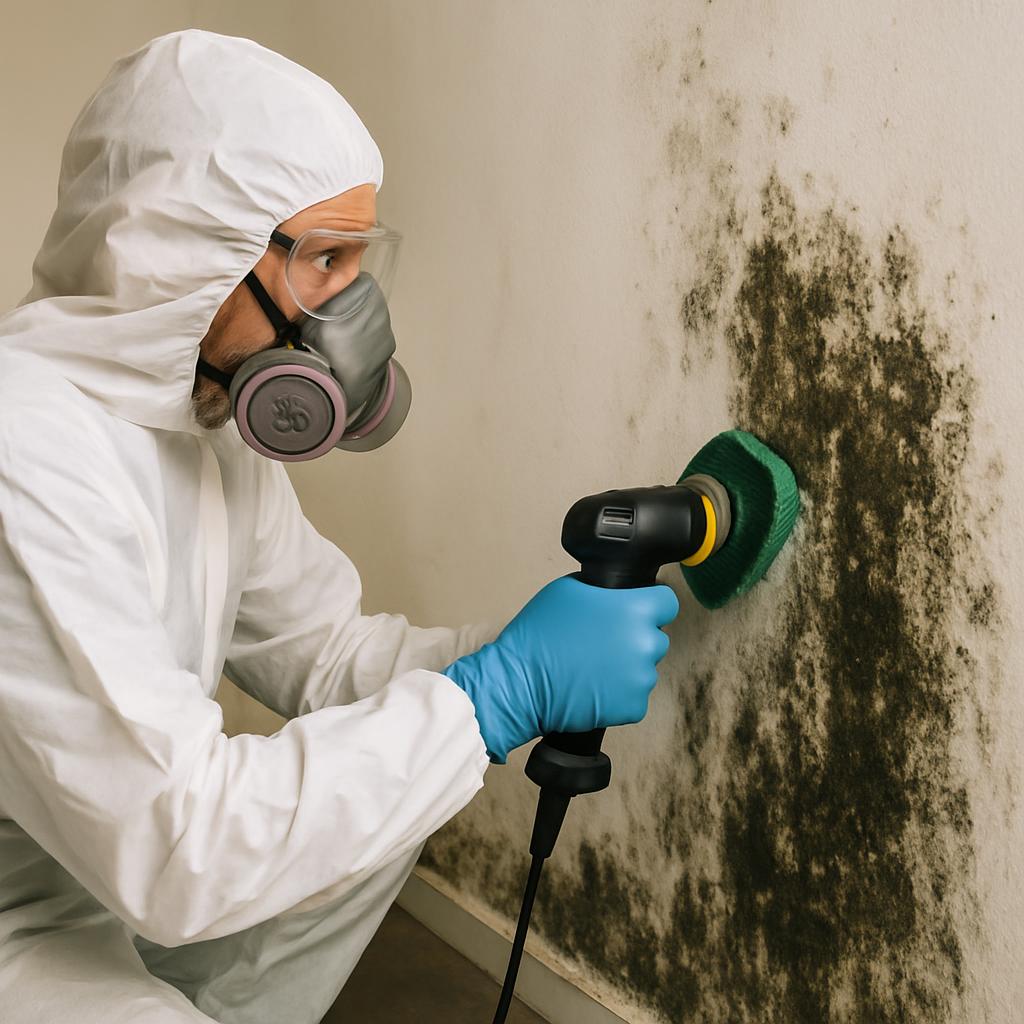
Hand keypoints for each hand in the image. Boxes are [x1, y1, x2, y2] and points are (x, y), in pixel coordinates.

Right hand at [442, 575, 678, 762]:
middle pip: (655, 636)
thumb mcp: (568, 589)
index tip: (635, 612)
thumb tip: (615, 595)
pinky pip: (635, 696)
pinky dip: (618, 694)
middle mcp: (644, 643)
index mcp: (634, 610)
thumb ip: (603, 589)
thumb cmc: (539, 635)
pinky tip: (594, 687)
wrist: (521, 683)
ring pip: (644, 668)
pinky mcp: (634, 707)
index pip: (667, 602)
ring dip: (626, 667)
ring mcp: (641, 678)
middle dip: (634, 638)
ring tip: (594, 667)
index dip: (650, 604)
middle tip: (603, 642)